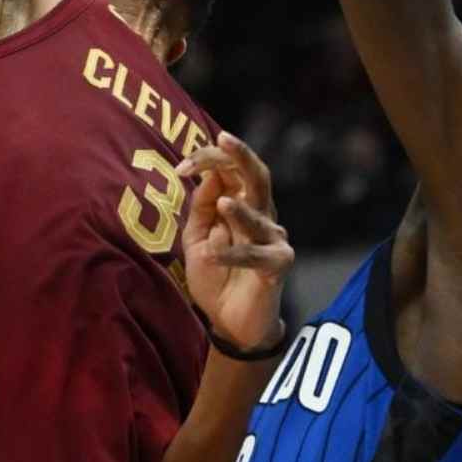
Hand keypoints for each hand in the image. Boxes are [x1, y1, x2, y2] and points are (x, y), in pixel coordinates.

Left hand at [177, 133, 292, 354]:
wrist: (231, 322)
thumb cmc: (217, 277)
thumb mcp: (197, 239)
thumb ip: (201, 209)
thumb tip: (208, 176)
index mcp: (243, 205)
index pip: (232, 170)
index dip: (209, 161)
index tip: (182, 167)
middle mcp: (263, 215)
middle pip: (258, 177)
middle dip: (241, 156)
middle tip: (224, 138)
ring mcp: (274, 239)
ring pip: (261, 213)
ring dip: (240, 210)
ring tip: (221, 204)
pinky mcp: (279, 264)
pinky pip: (255, 254)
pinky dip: (233, 254)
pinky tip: (213, 253)